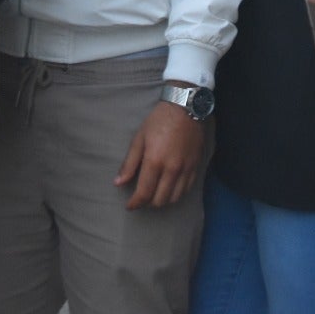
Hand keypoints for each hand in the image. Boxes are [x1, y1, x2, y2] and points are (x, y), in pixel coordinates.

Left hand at [114, 95, 204, 209]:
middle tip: (141, 197)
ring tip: (154, 194)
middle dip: (147, 203)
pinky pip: (186, 190)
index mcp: (155, 161)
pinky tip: (168, 188)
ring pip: (174, 198)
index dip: (135, 203)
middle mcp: (172, 169)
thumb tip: (118, 183)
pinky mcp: (195, 167)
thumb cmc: (158, 120)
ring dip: (162, 200)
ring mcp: (186, 169)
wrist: (185, 107)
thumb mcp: (139, 138)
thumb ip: (129, 163)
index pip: (144, 193)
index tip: (129, 206)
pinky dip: (176, 194)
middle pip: (159, 200)